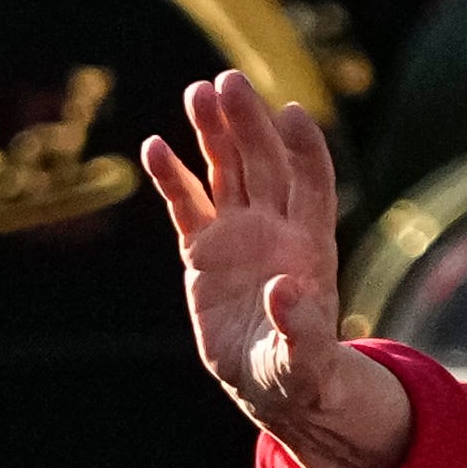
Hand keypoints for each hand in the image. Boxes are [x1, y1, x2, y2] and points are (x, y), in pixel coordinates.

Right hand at [145, 72, 410, 467]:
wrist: (270, 385)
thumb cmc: (299, 371)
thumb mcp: (304, 359)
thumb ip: (300, 326)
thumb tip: (285, 289)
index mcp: (311, 244)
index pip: (311, 182)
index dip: (304, 148)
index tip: (291, 114)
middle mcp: (276, 228)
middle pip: (264, 163)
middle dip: (249, 123)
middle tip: (228, 82)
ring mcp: (238, 233)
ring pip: (227, 170)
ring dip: (213, 132)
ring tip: (197, 93)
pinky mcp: (203, 250)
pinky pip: (187, 204)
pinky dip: (173, 177)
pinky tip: (155, 147)